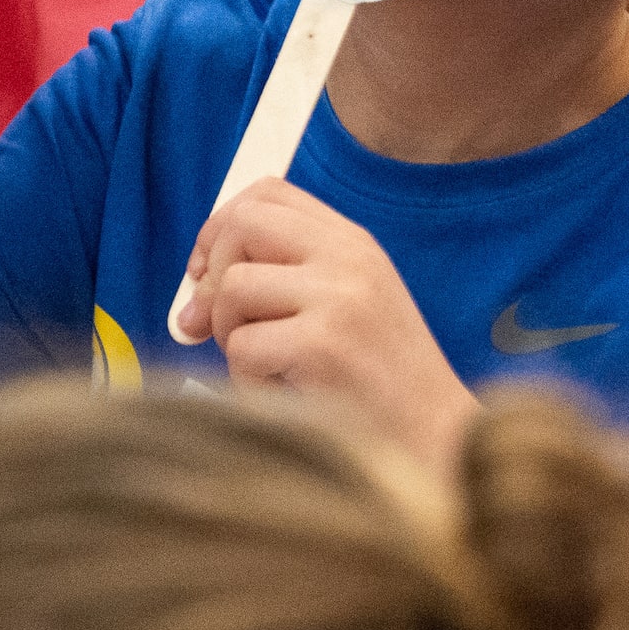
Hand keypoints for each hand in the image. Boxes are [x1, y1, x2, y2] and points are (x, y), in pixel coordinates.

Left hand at [180, 179, 480, 464]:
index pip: (268, 194)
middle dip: (213, 276)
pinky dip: (248, 381)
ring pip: (232, 288)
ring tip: (267, 365)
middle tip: (220, 324)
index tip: (211, 272)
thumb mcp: (349, 307)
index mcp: (355, 243)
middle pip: (242, 224)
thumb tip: (191, 296)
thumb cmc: (384, 382)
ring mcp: (338, 298)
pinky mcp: (322, 345)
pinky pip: (241, 347)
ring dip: (229, 334)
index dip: (222, 227)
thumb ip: (284, 282)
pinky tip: (284, 393)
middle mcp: (349, 258)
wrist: (437, 435)